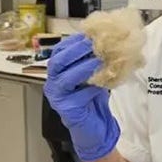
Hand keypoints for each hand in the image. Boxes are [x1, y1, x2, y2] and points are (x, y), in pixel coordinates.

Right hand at [44, 34, 119, 161]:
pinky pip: (79, 95)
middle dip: (75, 50)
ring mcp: (58, 98)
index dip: (74, 41)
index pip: (59, 51)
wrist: (94, 128)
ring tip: (100, 60)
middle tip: (94, 44)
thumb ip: (93, 61)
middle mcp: (53, 84)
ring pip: (65, 78)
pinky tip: (104, 83)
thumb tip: (108, 40)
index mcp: (57, 73)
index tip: (91, 34)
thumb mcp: (93, 75)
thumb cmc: (92, 99)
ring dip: (84, 67)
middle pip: (57, 62)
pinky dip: (92, 87)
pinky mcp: (67, 110)